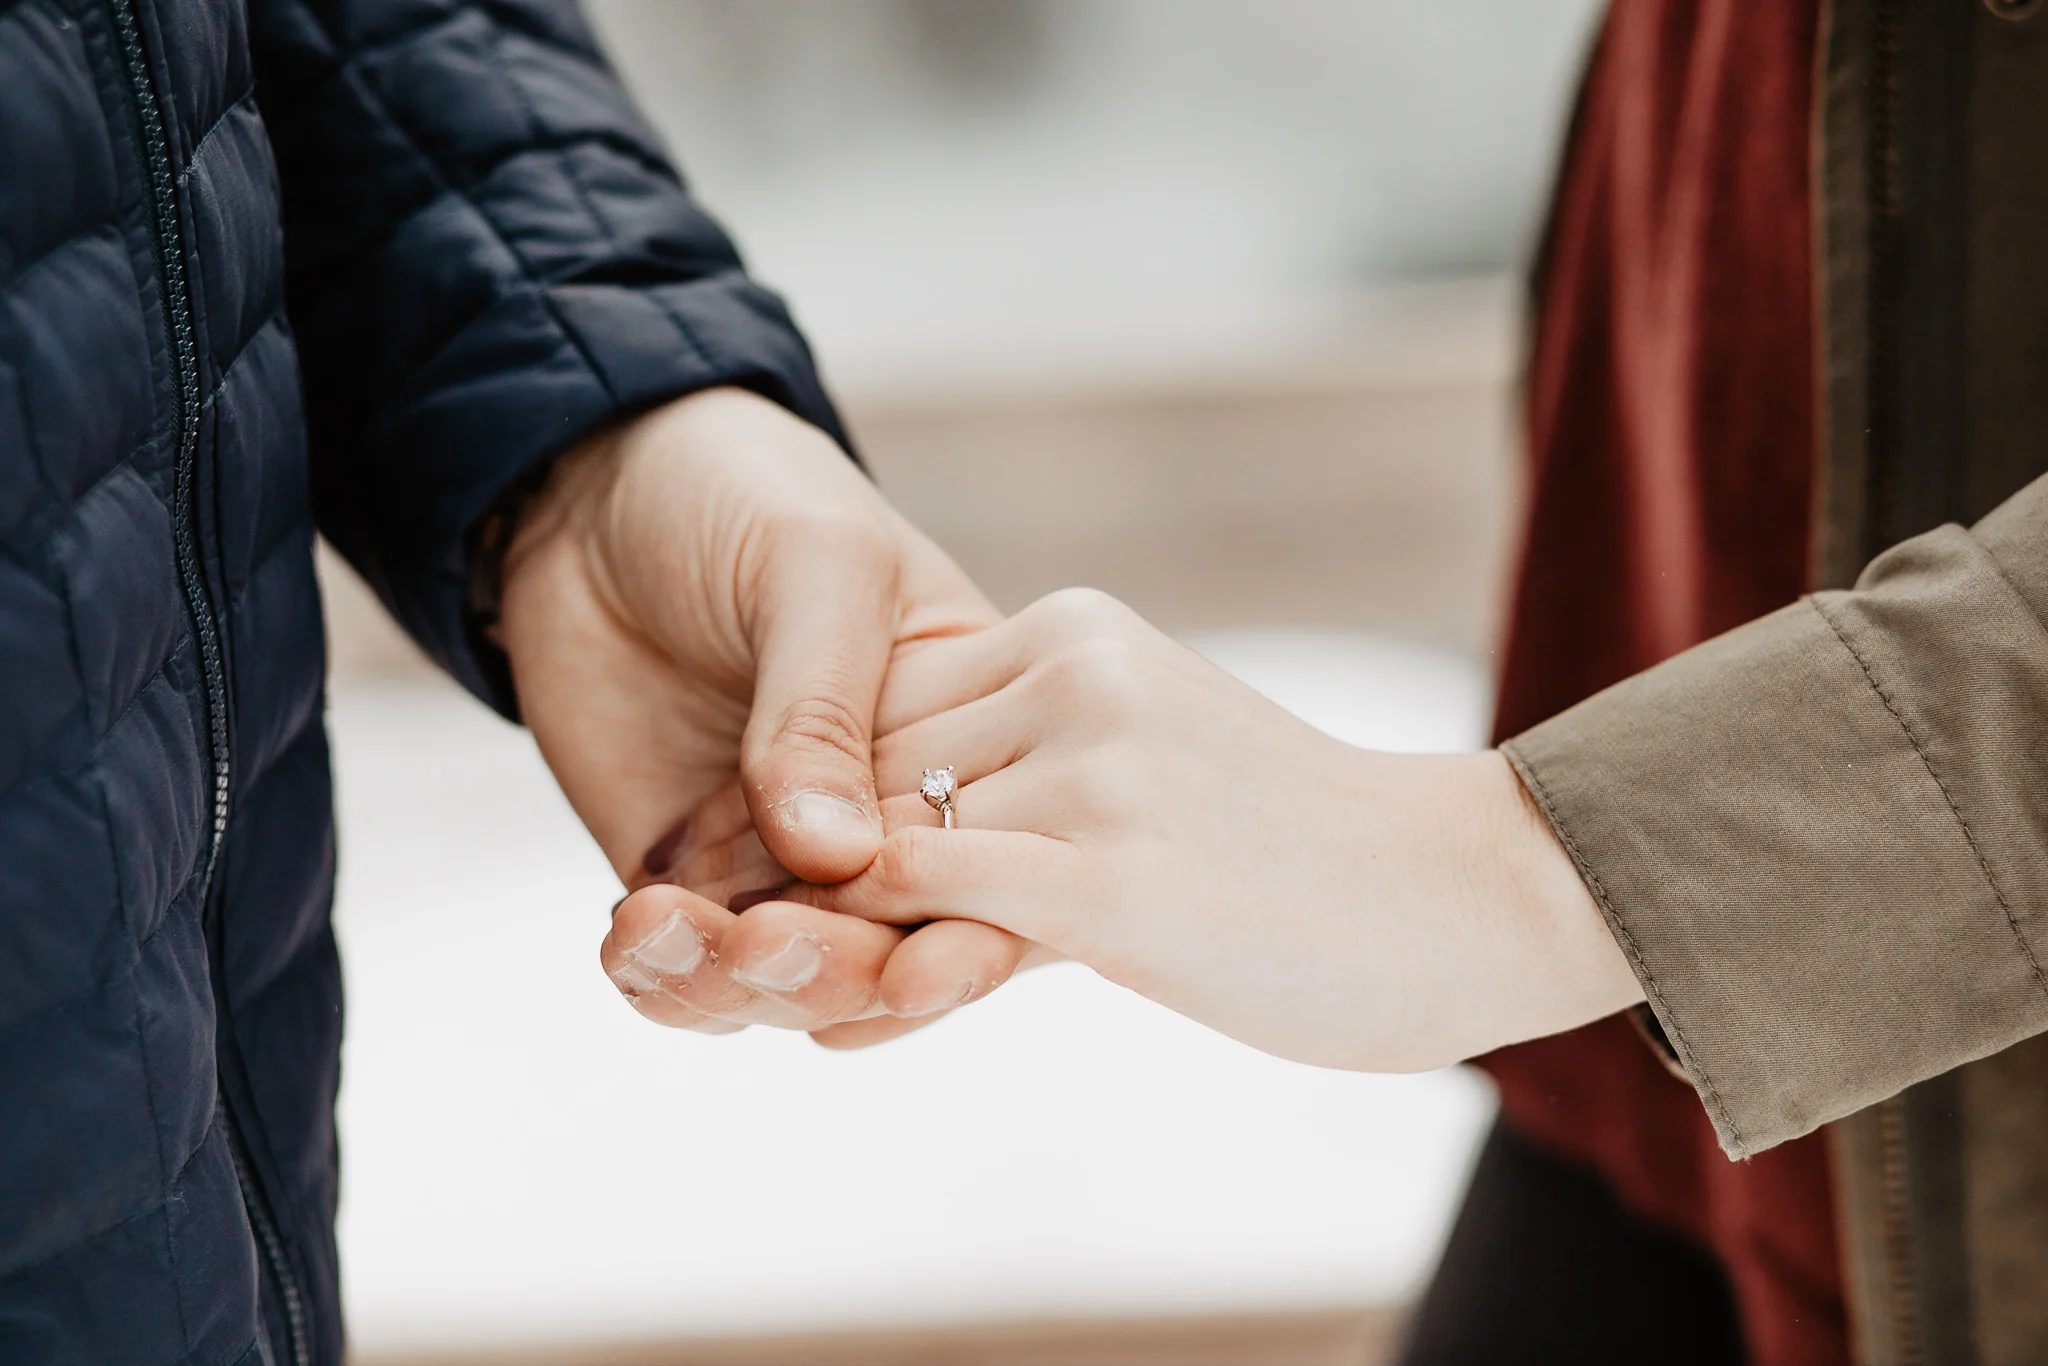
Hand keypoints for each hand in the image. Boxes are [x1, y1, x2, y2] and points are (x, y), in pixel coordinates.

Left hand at [497, 387, 1033, 1041]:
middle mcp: (891, 815)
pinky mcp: (690, 876)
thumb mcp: (815, 566)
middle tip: (767, 945)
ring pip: (790, 978)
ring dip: (741, 980)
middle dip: (837, 972)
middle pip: (896, 948)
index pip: (997, 867)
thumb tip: (838, 857)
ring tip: (671, 924)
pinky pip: (688, 967)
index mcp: (971, 738)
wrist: (591, 478)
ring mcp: (787, 855)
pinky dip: (661, 973)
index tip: (916, 972)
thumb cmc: (744, 490)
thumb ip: (825, 710)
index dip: (967, 933)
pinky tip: (632, 931)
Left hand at [787, 589, 1644, 1070]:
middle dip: (806, 863)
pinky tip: (841, 1023)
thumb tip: (878, 841)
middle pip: (868, 767)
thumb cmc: (1298, 847)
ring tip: (773, 992)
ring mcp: (1100, 770)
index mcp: (1076, 629)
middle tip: (750, 947)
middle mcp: (1077, 672)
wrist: (1460, 894)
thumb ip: (1026, 766)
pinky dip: (869, 964)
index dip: (821, 798)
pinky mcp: (1117, 881)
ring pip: (882, 837)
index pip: (884, 704)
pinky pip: (931, 902)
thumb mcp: (1151, 755)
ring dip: (821, 922)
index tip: (779, 886)